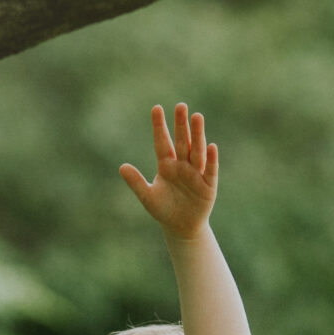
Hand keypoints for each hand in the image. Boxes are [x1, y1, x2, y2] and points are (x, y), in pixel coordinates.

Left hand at [118, 101, 218, 239]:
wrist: (181, 228)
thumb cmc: (164, 210)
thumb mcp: (148, 197)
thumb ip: (136, 182)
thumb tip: (122, 167)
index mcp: (166, 165)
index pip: (162, 142)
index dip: (159, 127)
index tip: (156, 108)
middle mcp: (182, 165)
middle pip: (182, 141)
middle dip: (181, 125)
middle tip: (181, 106)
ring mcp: (196, 173)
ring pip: (197, 150)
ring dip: (198, 135)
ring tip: (197, 117)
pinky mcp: (208, 185)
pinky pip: (210, 170)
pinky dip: (211, 159)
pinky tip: (211, 146)